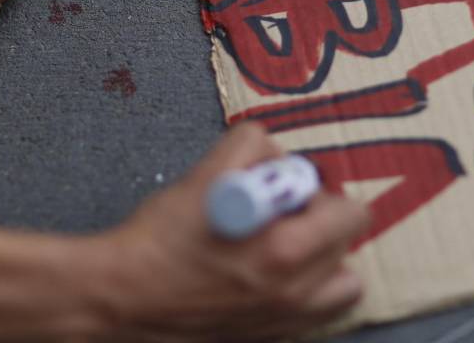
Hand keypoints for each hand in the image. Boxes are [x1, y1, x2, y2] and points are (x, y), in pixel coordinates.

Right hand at [91, 123, 369, 341]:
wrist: (123, 297)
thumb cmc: (160, 238)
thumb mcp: (205, 177)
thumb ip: (250, 149)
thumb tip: (277, 153)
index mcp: (285, 251)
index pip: (351, 212)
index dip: (320, 192)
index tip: (291, 191)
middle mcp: (296, 293)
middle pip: (347, 243)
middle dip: (320, 220)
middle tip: (283, 216)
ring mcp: (286, 322)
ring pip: (343, 284)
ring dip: (325, 261)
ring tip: (288, 250)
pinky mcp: (272, 338)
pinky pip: (319, 313)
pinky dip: (311, 293)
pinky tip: (276, 278)